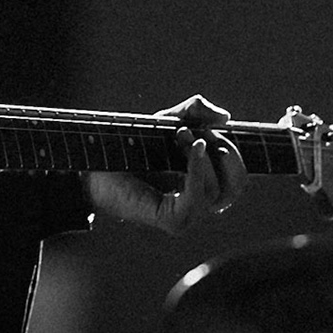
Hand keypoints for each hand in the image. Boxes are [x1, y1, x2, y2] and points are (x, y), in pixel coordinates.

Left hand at [85, 93, 245, 232]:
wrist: (94, 160)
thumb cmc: (128, 143)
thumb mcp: (168, 121)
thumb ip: (196, 111)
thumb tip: (226, 118)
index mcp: (202, 183)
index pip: (238, 178)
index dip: (233, 151)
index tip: (212, 129)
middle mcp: (197, 202)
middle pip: (237, 186)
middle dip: (226, 154)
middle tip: (201, 134)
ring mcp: (186, 215)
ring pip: (218, 192)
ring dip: (203, 157)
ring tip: (180, 136)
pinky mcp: (172, 221)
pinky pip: (199, 198)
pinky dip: (198, 170)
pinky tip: (192, 148)